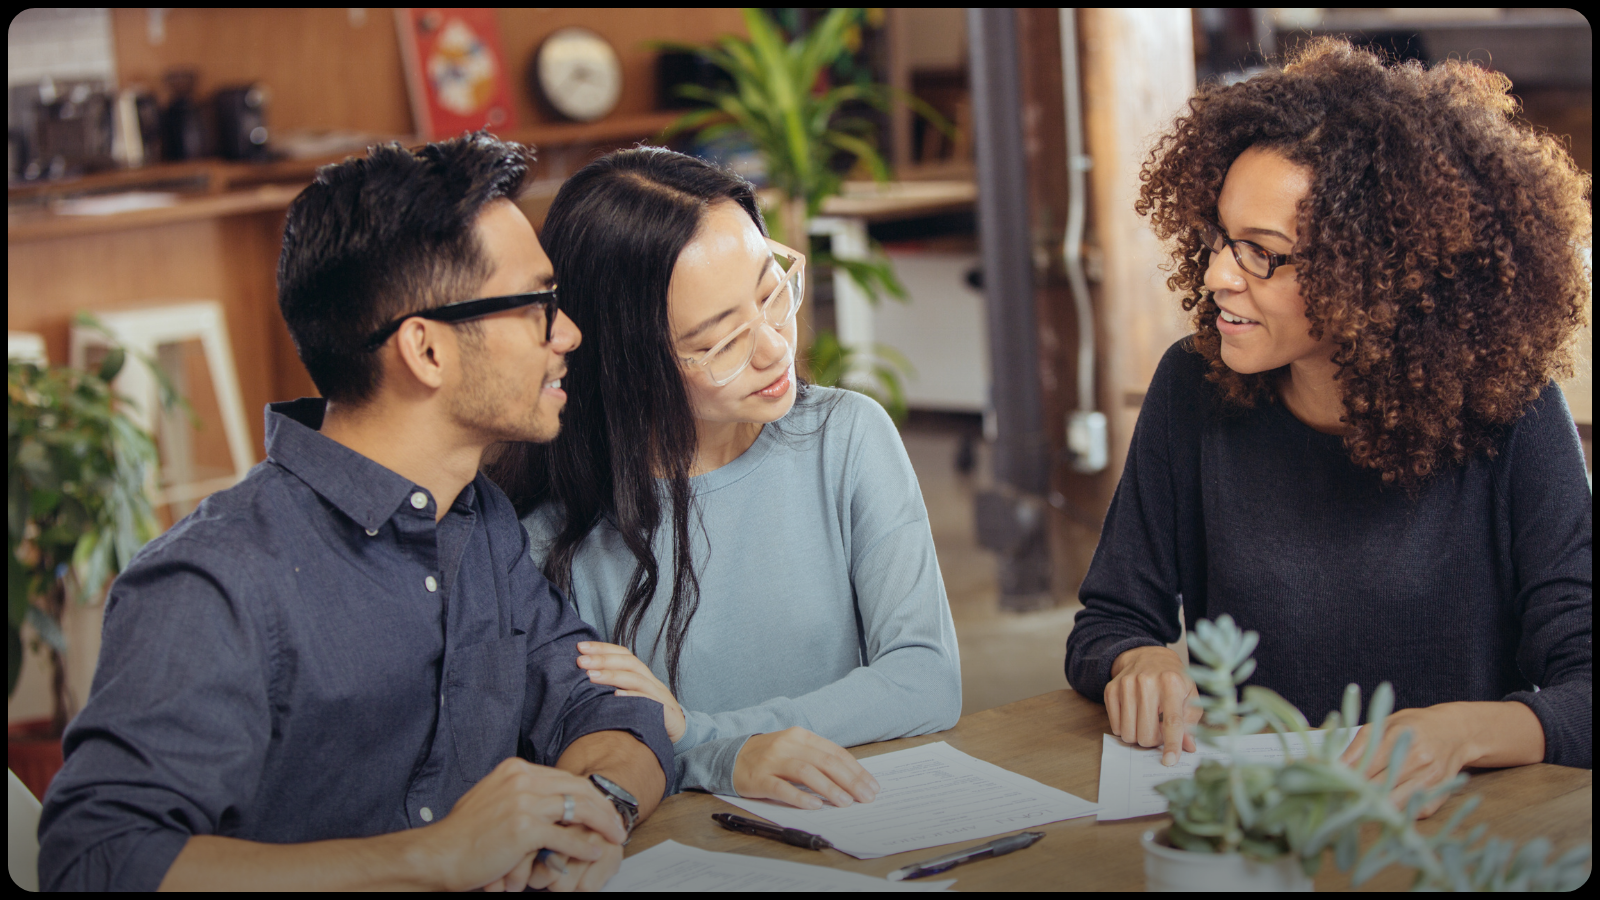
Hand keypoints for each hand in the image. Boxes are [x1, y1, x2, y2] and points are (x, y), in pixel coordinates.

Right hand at [423, 757, 624, 890]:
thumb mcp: (495, 800)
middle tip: (617, 824)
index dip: (589, 794)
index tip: (602, 809)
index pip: (565, 777)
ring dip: (601, 824)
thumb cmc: (464, 835)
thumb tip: (553, 803)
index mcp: (515, 769)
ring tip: (613, 837)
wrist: (439, 854)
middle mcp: (521, 779)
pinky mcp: (524, 828)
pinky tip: (594, 851)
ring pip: (578, 808)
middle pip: (578, 788)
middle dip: (603, 808)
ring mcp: (523, 802)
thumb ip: (523, 796)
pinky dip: (583, 845)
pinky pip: (565, 836)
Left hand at [578, 641, 686, 742]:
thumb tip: (583, 677)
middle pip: (629, 663)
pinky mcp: (665, 712)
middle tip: (580, 661)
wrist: (678, 731)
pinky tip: (616, 696)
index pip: (623, 654)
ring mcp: (659, 695)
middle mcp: (651, 681)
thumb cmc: (648, 713)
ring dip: (612, 676)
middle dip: (603, 659)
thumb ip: (613, 686)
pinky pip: (649, 702)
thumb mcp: (631, 696)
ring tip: (591, 676)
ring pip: (637, 679)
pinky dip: (632, 697)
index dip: (602, 648)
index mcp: (642, 675)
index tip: (580, 647)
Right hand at [732, 727, 879, 809]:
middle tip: (865, 797)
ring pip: (806, 772)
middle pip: (825, 762)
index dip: (856, 769)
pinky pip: (782, 788)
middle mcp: (788, 745)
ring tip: (845, 802)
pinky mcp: (759, 778)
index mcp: (801, 736)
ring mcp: (772, 761)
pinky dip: (800, 797)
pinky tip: (814, 806)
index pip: (835, 752)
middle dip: (850, 780)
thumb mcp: (794, 749)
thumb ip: (817, 758)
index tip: (871, 785)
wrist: (729, 757)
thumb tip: (850, 778)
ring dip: (829, 788)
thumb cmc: (768, 756)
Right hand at [1105, 645, 1199, 764]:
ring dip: (1138, 736)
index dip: (1171, 744)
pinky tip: (1134, 716)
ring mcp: (1126, 685)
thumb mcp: (1189, 695)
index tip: (1170, 761)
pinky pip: (1115, 726)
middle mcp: (1147, 682)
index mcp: (1171, 683)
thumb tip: (1188, 747)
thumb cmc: (1173, 679)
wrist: (1147, 655)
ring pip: (1128, 733)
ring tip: (1146, 723)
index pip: (1172, 721)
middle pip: (1146, 733)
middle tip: (1158, 730)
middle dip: (1153, 741)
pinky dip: (1125, 728)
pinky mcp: (1111, 689)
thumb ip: (1190, 722)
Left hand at [1339, 701, 1544, 818]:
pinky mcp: (1440, 793)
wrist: (1456, 731)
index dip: (1345, 780)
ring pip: (1394, 803)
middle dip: (1356, 795)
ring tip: (1358, 806)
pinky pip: (1413, 811)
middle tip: (1338, 799)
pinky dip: (1397, 813)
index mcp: (1399, 736)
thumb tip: (1334, 766)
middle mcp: (1417, 758)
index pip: (1365, 766)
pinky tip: (1385, 808)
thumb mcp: (1384, 724)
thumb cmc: (1414, 726)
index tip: (1328, 786)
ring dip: (1374, 808)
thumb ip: (1360, 744)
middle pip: (1378, 787)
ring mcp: (1431, 778)